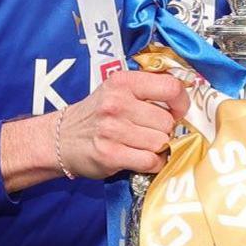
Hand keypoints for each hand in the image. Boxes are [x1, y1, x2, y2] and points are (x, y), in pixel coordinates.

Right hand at [56, 71, 190, 177]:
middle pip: (167, 121)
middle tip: (151, 132)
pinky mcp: (110, 155)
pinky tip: (141, 158)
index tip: (178, 112)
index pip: (170, 87)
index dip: (182, 103)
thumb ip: (147, 90)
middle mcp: (117, 103)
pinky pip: (150, 161)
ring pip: (160, 142)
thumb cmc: (96, 114)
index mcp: (123, 82)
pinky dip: (152, 163)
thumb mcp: (117, 90)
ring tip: (143, 145)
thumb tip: (185, 99)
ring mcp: (112, 130)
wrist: (60, 139)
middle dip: (165, 130)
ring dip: (158, 148)